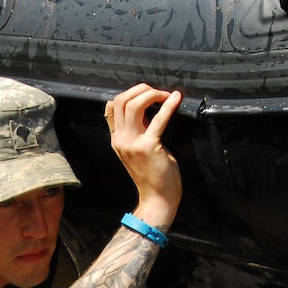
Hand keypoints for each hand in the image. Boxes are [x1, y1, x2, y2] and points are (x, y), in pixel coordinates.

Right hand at [106, 84, 182, 231]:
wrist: (158, 198)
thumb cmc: (153, 175)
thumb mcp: (138, 150)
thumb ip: (138, 131)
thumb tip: (149, 111)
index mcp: (117, 140)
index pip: (111, 107)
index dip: (128, 94)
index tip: (145, 94)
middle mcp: (121, 140)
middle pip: (120, 100)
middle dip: (140, 89)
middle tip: (157, 92)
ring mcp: (132, 143)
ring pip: (133, 104)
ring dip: (151, 94)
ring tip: (165, 95)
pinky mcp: (148, 147)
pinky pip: (158, 119)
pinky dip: (168, 105)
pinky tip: (176, 98)